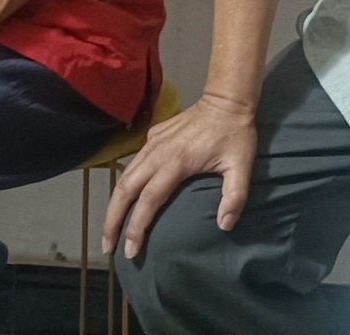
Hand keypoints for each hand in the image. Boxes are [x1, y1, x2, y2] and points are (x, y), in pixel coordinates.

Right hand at [103, 94, 256, 258]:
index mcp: (176, 162)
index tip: (130, 251)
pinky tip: (124, 199)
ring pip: (123, 177)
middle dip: (112, 221)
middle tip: (107, 247)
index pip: (148, 201)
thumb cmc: (235, 134)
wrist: (227, 99)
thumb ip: (235, 197)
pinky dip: (123, 184)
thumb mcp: (242, 166)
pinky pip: (132, 164)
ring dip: (113, 204)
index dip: (136, 228)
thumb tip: (224, 226)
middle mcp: (157, 153)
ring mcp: (152, 143)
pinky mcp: (153, 136)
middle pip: (125, 191)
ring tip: (109, 230)